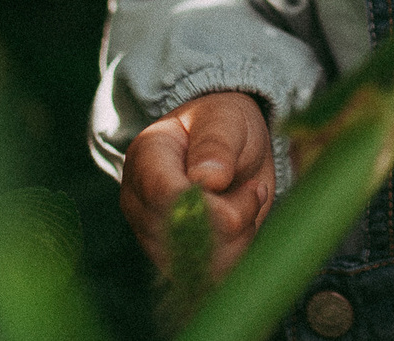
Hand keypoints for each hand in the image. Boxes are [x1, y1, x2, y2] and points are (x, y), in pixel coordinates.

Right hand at [121, 91, 275, 281]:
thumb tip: (209, 179)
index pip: (164, 195)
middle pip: (181, 235)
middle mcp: (139, 201)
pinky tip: (244, 226)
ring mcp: (151, 233)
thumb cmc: (223, 124)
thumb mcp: (225, 119)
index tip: (251, 188)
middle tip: (254, 190)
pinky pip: (206, 274)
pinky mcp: (172, 257)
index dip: (209, 204)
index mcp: (146, 157)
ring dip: (238, 239)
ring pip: (196, 261)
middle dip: (232, 219)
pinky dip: (236, 254)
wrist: (228, 145)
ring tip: (247, 203)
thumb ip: (216, 144)